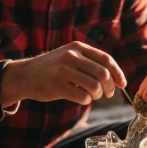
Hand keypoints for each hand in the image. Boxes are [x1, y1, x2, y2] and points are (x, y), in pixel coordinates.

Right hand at [1, 41, 126, 105]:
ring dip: (97, 95)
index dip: (118, 73)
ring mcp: (64, 71)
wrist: (25, 75)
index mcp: (77, 47)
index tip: (122, 84)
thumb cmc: (52, 69)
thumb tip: (115, 77)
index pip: (106, 59)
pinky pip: (83, 97)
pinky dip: (86, 100)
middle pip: (103, 74)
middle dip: (109, 87)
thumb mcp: (69, 56)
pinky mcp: (57, 86)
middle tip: (108, 93)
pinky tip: (80, 97)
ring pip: (94, 86)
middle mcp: (71, 56)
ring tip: (92, 95)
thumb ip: (89, 62)